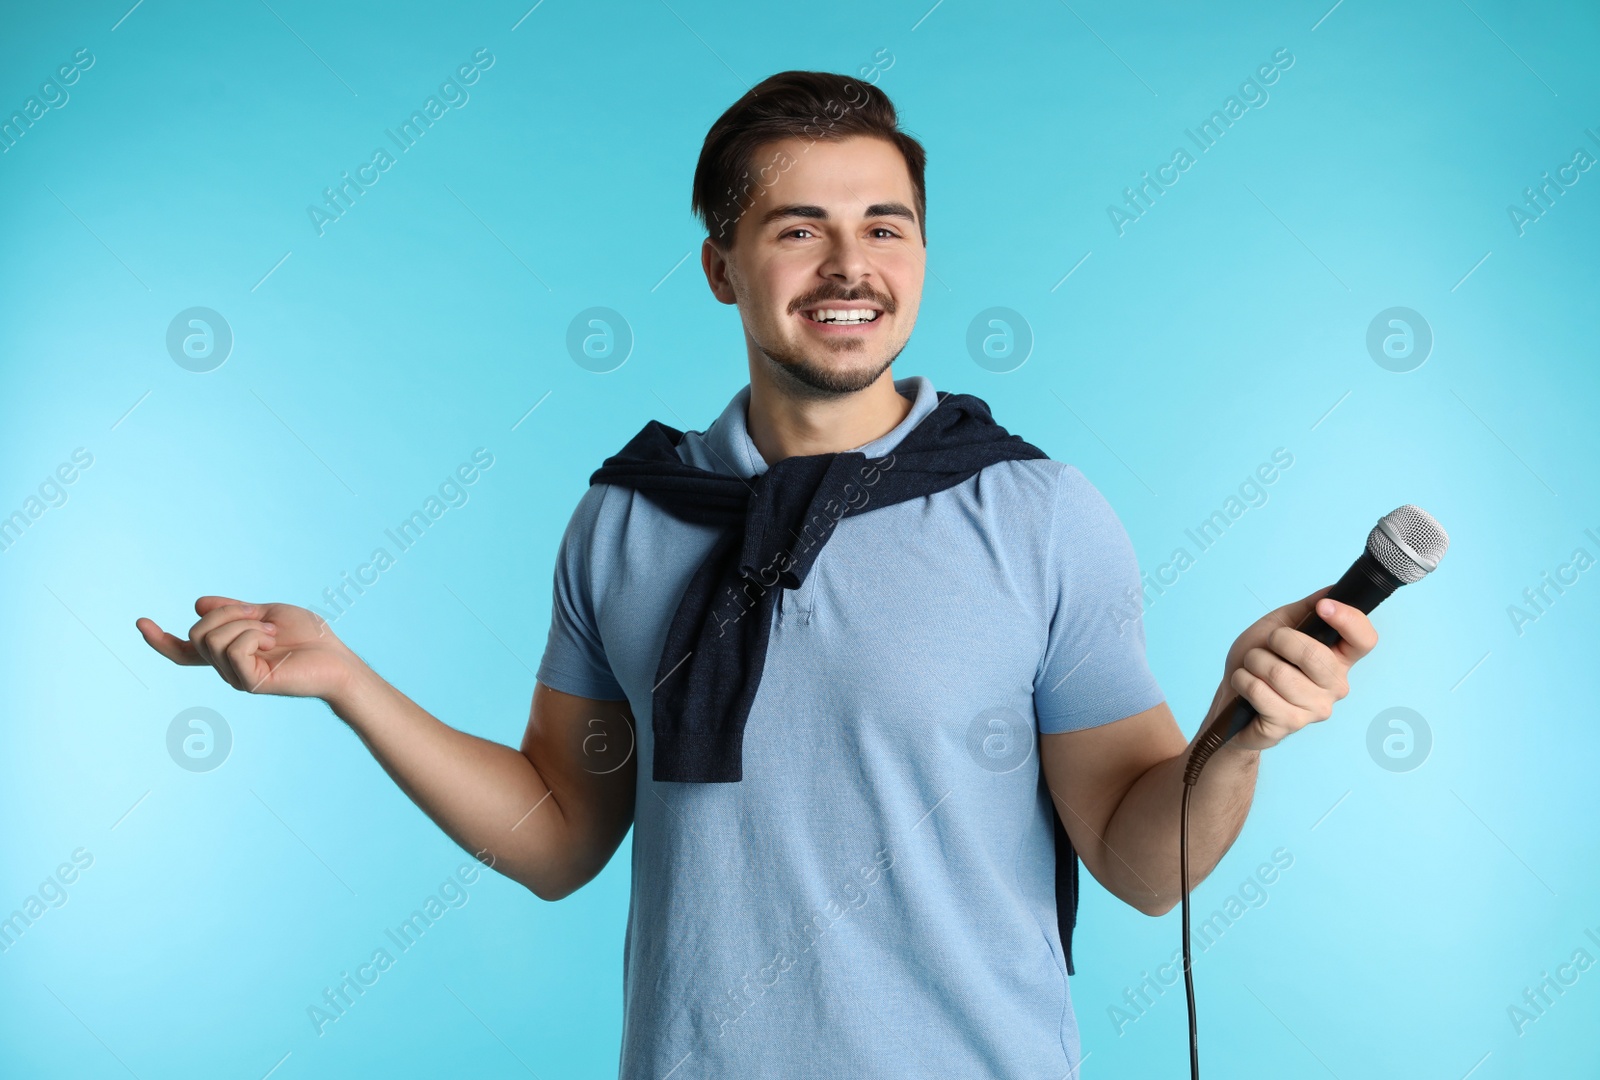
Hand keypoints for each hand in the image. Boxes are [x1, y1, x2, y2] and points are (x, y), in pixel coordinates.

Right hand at [137, 596, 361, 700]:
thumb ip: (233, 611)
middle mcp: (226, 667)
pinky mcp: (248, 682)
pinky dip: (253, 634)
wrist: (336, 659)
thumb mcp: (265, 613)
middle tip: (263, 618)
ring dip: (246, 623)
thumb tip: (197, 604)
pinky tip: (272, 641)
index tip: (140, 621)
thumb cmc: (309, 636)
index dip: (160, 640)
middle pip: (198, 630)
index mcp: (228, 652)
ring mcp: (235, 677)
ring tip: (272, 633)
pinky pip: (233, 647)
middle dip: (228, 613)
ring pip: (212, 636)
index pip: (184, 650)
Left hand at [1208, 586, 1378, 751]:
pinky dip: (1243, 680)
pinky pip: (1260, 691)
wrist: (1231, 696)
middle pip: (1314, 655)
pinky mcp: (1290, 723)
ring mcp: (1316, 708)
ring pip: (1280, 673)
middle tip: (1267, 645)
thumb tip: (1332, 590)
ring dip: (1254, 662)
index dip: (1348, 620)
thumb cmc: (1258, 660)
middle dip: (1278, 640)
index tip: (1323, 607)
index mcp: (1338, 659)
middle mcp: (1335, 685)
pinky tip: (1245, 685)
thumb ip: (1307, 609)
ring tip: (1252, 667)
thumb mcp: (1279, 625)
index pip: (1364, 640)